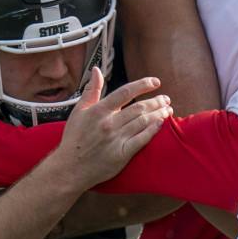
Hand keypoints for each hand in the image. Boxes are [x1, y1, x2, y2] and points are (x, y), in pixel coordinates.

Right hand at [47, 70, 168, 190]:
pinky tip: (160, 124)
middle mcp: (109, 123)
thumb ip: (91, 90)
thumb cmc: (73, 138)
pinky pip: (142, 139)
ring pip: (143, 122)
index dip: (143, 85)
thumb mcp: (78, 111)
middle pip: (139, 107)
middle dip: (156, 101)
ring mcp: (116, 139)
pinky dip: (153, 130)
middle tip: (166, 99)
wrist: (70, 168)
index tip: (156, 82)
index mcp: (99, 111)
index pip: (126, 92)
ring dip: (158, 114)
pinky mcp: (122, 154)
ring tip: (168, 110)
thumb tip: (96, 70)